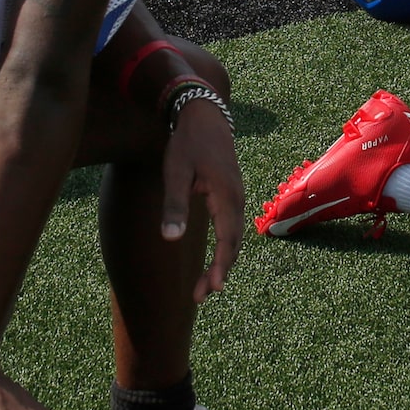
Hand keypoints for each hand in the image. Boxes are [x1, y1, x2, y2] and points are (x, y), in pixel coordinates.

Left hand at [161, 90, 247, 301]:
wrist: (203, 114)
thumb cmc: (187, 143)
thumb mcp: (175, 173)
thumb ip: (174, 206)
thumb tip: (171, 240)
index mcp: (227, 196)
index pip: (226, 241)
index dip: (219, 267)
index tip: (210, 289)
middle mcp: (238, 199)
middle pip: (234, 244)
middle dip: (219, 272)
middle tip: (200, 296)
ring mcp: (237, 197)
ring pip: (235, 237)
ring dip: (222, 262)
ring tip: (206, 285)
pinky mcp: (232, 194)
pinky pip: (233, 227)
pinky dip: (225, 247)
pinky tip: (215, 258)